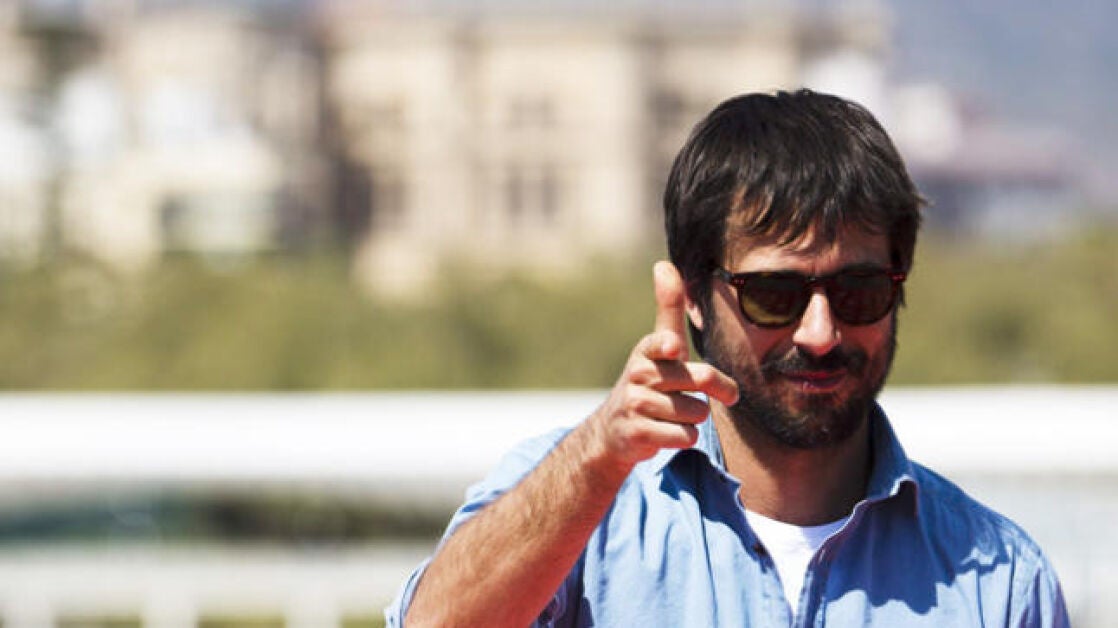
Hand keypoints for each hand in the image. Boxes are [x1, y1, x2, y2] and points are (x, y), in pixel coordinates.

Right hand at [586, 261, 738, 471]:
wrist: (614, 431)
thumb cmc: (650, 382)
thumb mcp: (658, 345)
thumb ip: (667, 308)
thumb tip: (662, 263)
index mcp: (647, 350)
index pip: (661, 343)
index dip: (667, 346)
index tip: (672, 347)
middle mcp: (638, 375)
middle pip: (699, 379)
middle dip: (718, 388)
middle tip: (724, 394)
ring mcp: (635, 406)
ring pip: (696, 413)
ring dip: (695, 418)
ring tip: (673, 415)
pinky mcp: (637, 434)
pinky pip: (685, 436)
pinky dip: (684, 437)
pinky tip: (666, 433)